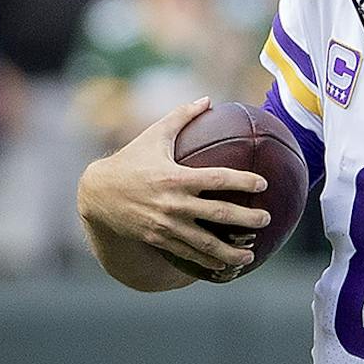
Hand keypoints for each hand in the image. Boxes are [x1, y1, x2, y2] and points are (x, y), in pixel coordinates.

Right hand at [79, 97, 271, 279]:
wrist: (97, 194)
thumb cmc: (131, 161)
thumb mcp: (153, 137)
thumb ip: (181, 117)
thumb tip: (207, 98)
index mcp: (176, 177)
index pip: (218, 178)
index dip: (243, 181)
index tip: (263, 184)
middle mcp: (173, 202)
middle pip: (219, 213)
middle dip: (247, 219)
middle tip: (267, 219)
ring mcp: (167, 224)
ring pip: (206, 242)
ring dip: (232, 251)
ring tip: (252, 253)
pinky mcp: (160, 239)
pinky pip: (190, 254)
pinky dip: (210, 262)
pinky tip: (227, 265)